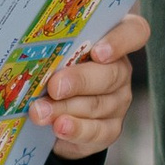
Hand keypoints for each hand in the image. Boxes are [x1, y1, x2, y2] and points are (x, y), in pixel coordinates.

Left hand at [31, 13, 148, 156]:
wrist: (51, 108)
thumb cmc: (53, 67)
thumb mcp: (54, 53)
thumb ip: (52, 48)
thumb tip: (30, 51)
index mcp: (113, 40)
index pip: (134, 32)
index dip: (120, 41)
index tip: (98, 52)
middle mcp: (120, 70)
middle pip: (112, 73)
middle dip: (79, 81)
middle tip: (54, 87)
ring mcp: (118, 101)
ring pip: (98, 104)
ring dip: (66, 108)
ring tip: (40, 112)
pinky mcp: (109, 128)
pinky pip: (97, 131)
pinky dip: (76, 130)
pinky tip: (59, 128)